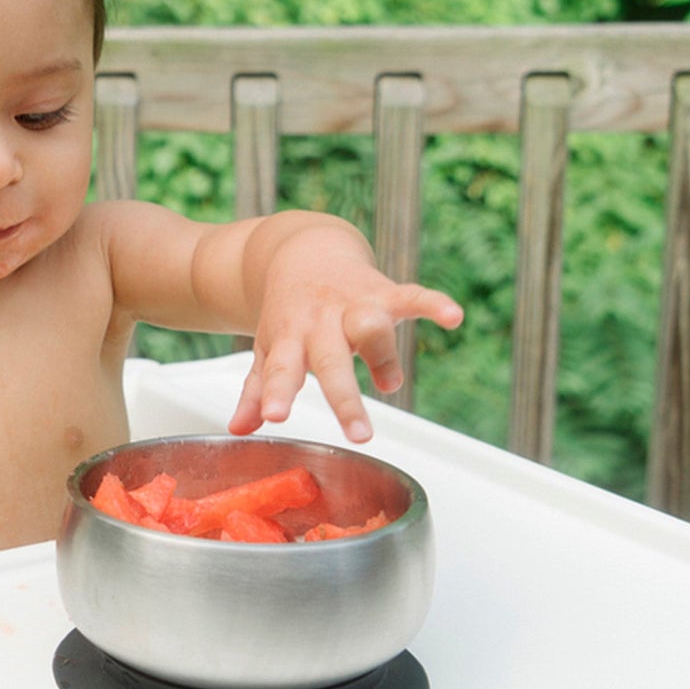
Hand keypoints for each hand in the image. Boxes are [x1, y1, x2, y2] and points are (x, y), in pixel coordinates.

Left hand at [229, 259, 462, 443]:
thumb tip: (237, 429)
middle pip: (331, 361)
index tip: (275, 416)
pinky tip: (452, 316)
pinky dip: (433, 304)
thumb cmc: (287, 314)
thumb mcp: (267, 350)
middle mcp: (320, 322)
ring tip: (388, 383)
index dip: (275, 393)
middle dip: (345, 398)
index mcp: (288, 340)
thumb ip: (257, 391)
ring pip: (369, 326)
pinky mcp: (383, 292)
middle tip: (359, 435)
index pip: (279, 371)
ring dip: (381, 352)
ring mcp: (352, 306)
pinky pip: (411, 296)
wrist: (302, 253)